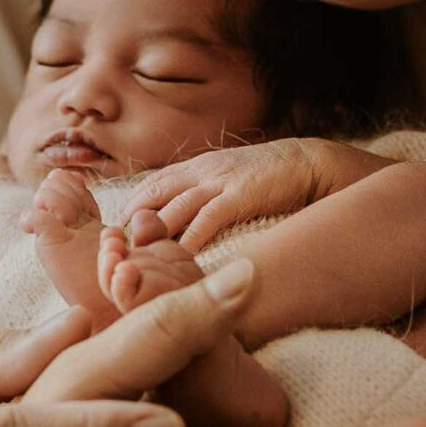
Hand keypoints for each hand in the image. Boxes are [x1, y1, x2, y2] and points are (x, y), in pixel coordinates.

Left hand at [125, 138, 392, 252]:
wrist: (308, 163)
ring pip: (173, 209)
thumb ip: (201, 196)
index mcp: (195, 168)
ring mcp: (219, 182)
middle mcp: (200, 172)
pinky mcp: (240, 194)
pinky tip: (179, 260)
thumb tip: (177, 223)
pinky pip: (207, 218)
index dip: (130, 211)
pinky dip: (189, 239)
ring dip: (154, 236)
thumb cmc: (268, 179)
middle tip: (118, 255)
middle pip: (152, 198)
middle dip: (132, 226)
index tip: (117, 238)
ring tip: (138, 263)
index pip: (149, 187)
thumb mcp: (226, 179)